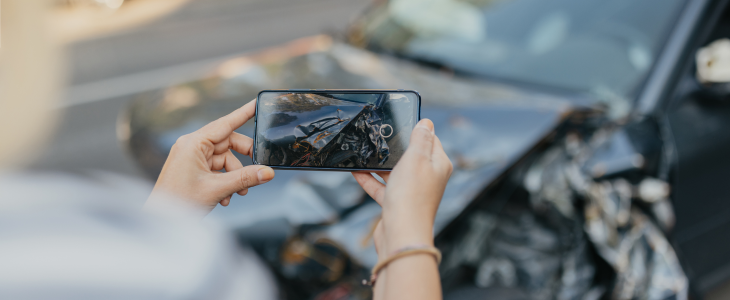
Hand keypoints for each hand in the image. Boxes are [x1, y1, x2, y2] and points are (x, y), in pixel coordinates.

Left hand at [146, 99, 274, 215]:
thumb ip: (245, 178)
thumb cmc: (179, 202)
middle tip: (257, 171)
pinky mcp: (192, 169)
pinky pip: (216, 169)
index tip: (256, 103)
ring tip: (237, 193)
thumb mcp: (217, 189)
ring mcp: (191, 157)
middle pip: (228, 144)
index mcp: (193, 143)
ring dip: (234, 176)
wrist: (160, 221)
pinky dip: (225, 181)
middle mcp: (192, 146)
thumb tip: (268, 172)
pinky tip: (225, 197)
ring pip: (224, 159)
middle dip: (242, 160)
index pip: (225, 123)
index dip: (243, 113)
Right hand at [353, 119, 451, 253]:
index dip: (416, 130)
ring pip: (394, 172)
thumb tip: (426, 123)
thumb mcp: (416, 158)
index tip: (400, 121)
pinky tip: (356, 172)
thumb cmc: (411, 196)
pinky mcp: (396, 204)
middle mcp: (427, 178)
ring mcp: (411, 191)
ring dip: (378, 163)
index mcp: (438, 165)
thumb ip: (420, 139)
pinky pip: (382, 187)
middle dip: (394, 147)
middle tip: (379, 135)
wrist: (401, 234)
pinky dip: (369, 180)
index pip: (431, 140)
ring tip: (363, 151)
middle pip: (411, 156)